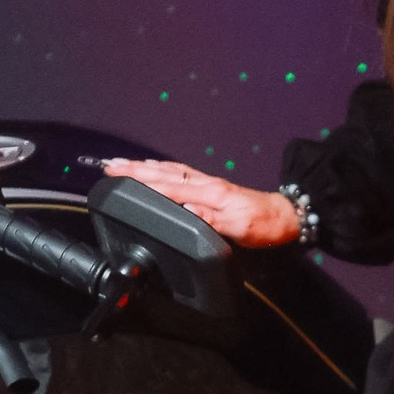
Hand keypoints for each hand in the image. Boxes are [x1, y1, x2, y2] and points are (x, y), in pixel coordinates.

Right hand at [99, 157, 302, 248]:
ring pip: (170, 171)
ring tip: (123, 165)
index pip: (167, 186)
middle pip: (163, 173)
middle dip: (134, 169)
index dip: (139, 181)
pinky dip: (163, 170)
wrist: (285, 217)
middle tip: (109, 165)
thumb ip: (210, 220)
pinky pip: (181, 174)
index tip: (116, 174)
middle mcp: (205, 184)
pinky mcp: (211, 188)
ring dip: (145, 168)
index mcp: (209, 193)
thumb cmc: (263, 226)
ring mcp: (208, 184)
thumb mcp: (239, 228)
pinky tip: (156, 170)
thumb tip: (182, 211)